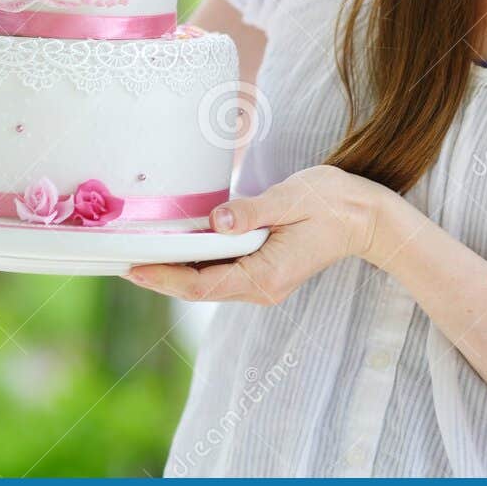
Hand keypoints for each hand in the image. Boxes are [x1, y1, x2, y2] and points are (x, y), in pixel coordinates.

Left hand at [126, 165, 389, 302]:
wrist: (367, 218)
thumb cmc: (334, 203)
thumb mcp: (292, 197)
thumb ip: (253, 211)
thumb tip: (217, 219)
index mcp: (266, 275)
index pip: (202, 283)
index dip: (163, 277)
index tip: (131, 267)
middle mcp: (261, 288)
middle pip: (199, 288)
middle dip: (160, 275)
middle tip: (119, 259)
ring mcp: (263, 285)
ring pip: (208, 283)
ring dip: (175, 271)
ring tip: (139, 253)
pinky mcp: (264, 274)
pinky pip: (222, 275)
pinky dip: (195, 265)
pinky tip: (176, 249)